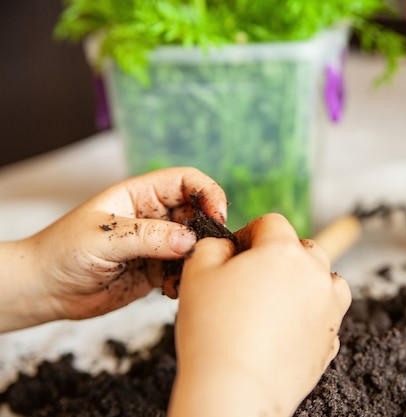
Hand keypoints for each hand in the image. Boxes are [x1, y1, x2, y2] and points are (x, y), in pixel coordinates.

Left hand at [0, 167, 226, 331]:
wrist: (45, 290)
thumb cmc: (63, 252)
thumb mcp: (103, 239)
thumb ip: (147, 237)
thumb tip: (190, 240)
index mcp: (141, 195)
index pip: (186, 181)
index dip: (207, 193)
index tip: (216, 216)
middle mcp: (153, 216)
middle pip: (197, 213)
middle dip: (207, 230)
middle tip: (207, 251)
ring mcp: (156, 244)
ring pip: (194, 245)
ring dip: (197, 259)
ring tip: (185, 275)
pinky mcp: (155, 270)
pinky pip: (183, 271)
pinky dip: (185, 280)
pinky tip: (171, 291)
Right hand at [169, 213, 351, 416]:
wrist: (235, 390)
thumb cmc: (213, 331)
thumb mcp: (197, 272)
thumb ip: (213, 245)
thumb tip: (227, 246)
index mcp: (284, 251)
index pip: (272, 223)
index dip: (249, 234)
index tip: (235, 254)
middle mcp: (314, 274)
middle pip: (304, 249)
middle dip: (280, 256)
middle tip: (252, 280)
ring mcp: (329, 308)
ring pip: (326, 279)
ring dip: (306, 282)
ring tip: (278, 300)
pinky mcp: (331, 340)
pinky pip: (327, 315)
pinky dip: (311, 316)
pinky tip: (285, 329)